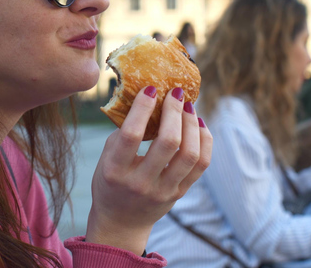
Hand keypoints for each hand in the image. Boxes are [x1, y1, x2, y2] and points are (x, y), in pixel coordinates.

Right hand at [86, 86, 212, 254]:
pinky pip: (202, 164)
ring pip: (189, 154)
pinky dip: (204, 139)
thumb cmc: (111, 181)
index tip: (150, 89)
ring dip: (191, 123)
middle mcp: (141, 183)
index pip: (132, 135)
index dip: (143, 108)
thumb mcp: (107, 157)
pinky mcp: (180, 193)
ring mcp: (164, 190)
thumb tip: (147, 97)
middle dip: (174, 111)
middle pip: (168, 142)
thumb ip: (123, 130)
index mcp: (115, 170)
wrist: (121, 221)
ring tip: (188, 106)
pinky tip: (198, 123)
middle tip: (175, 93)